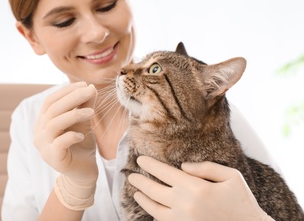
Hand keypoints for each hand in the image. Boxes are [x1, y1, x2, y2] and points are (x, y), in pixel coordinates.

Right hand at [34, 82, 97, 209]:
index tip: (85, 84)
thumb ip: (84, 105)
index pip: (50, 101)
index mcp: (43, 121)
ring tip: (92, 112)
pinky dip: (71, 136)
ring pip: (54, 124)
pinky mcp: (52, 158)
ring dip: (74, 115)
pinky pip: (59, 143)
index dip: (66, 91)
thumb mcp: (84, 122)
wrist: (83, 172)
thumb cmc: (81, 144)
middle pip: (53, 110)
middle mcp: (39, 132)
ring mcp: (43, 146)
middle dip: (73, 98)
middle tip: (90, 92)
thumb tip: (91, 87)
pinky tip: (82, 135)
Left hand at [128, 156, 273, 220]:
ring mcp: (182, 220)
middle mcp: (185, 204)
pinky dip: (155, 215)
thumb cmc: (242, 201)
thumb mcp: (231, 176)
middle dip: (140, 181)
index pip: (164, 172)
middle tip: (131, 176)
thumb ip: (206, 167)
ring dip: (143, 199)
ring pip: (154, 209)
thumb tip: (182, 166)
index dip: (150, 165)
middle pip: (154, 190)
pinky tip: (152, 209)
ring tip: (137, 193)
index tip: (140, 159)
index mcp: (195, 187)